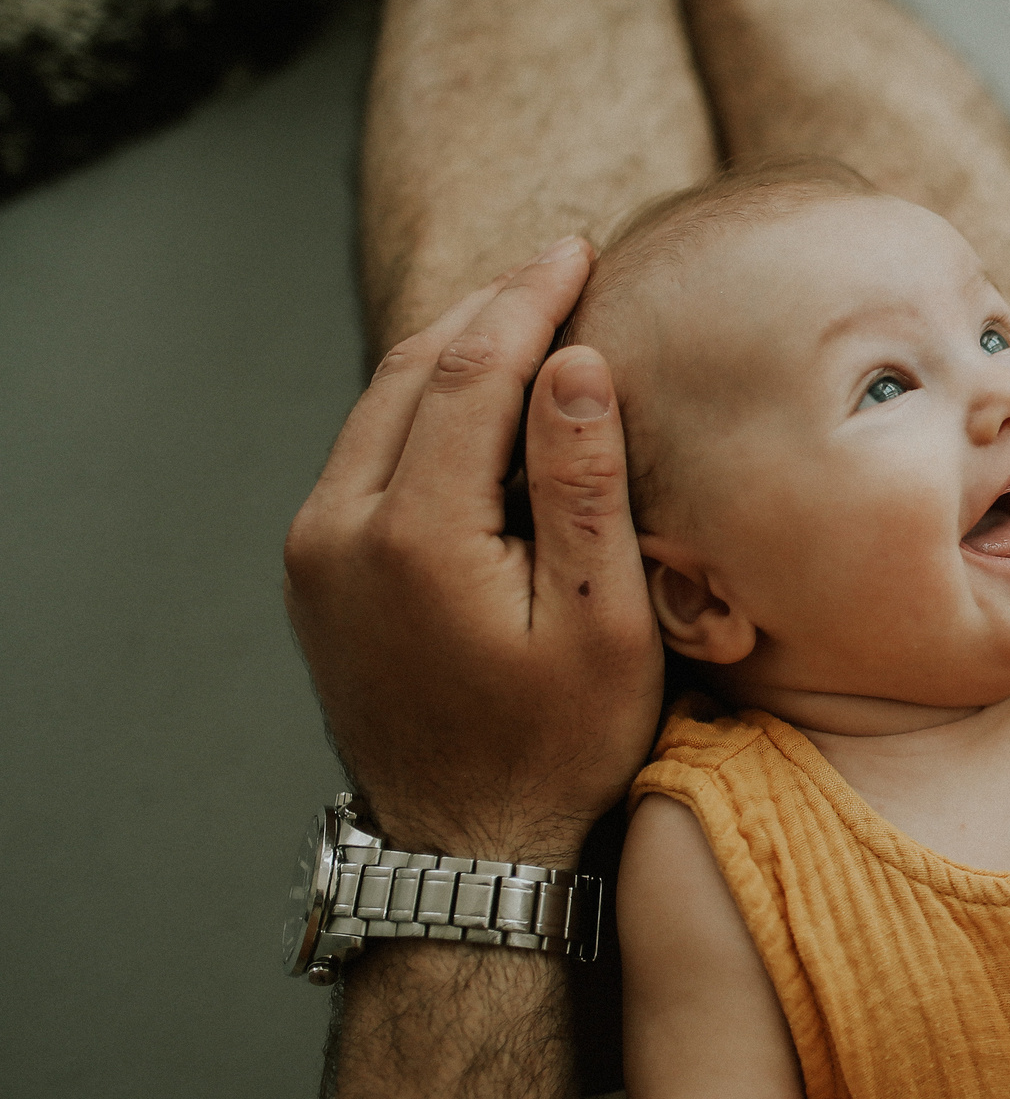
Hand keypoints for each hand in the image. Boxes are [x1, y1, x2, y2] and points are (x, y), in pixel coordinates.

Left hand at [284, 239, 661, 866]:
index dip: (530, 298)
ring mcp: (316, 551)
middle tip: (560, 265)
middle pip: (412, 368)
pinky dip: (424, 405)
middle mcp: (340, 529)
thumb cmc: (559, 747)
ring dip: (453, 350)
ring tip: (528, 317)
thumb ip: (582, 486)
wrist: (467, 848)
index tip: (581, 249)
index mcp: (414, 535)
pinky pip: (367, 453)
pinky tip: (481, 403)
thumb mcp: (604, 622)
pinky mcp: (317, 572)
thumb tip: (576, 362)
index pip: (472, 369)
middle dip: (489, 307)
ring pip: (379, 404)